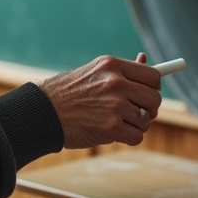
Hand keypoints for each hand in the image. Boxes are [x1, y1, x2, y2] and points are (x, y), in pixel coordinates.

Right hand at [37, 53, 161, 148]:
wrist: (43, 112)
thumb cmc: (68, 93)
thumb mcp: (94, 72)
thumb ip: (121, 70)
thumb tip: (145, 59)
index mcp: (112, 65)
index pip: (153, 76)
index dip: (153, 88)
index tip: (147, 95)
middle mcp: (115, 82)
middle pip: (155, 99)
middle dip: (149, 109)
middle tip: (135, 112)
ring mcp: (114, 105)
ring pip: (146, 120)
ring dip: (135, 125)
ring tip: (115, 121)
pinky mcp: (110, 127)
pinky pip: (137, 136)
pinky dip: (128, 138)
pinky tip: (113, 133)